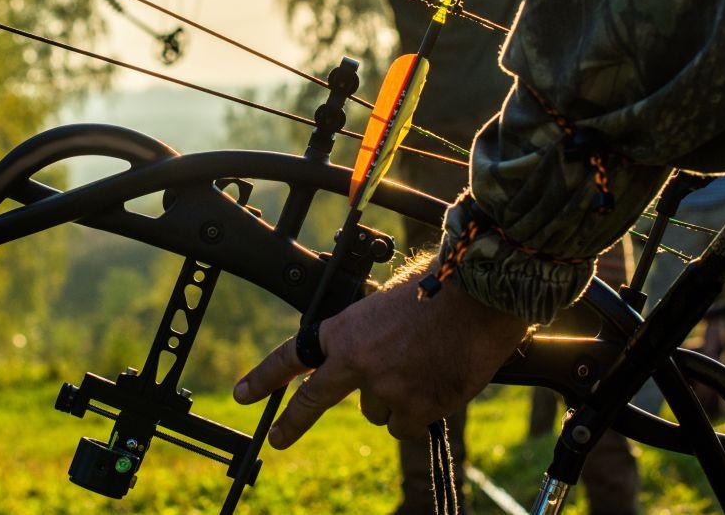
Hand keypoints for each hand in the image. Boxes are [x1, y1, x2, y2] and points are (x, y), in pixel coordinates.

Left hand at [233, 260, 528, 447]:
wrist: (481, 295)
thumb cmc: (440, 287)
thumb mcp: (387, 302)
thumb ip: (370, 333)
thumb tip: (371, 357)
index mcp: (345, 329)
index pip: (294, 356)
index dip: (266, 376)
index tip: (243, 393)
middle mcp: (357, 363)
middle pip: (315, 401)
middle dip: (291, 422)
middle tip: (276, 438)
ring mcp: (386, 389)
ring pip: (378, 412)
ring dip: (394, 399)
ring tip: (422, 367)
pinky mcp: (417, 409)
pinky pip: (408, 425)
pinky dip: (420, 412)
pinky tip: (436, 385)